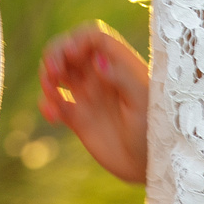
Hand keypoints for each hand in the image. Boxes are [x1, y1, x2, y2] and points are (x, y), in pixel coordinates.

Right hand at [39, 21, 148, 183]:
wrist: (152, 165)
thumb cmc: (157, 130)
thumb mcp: (144, 101)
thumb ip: (122, 77)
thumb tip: (97, 59)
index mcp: (120, 64)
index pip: (93, 37)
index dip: (77, 40)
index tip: (71, 55)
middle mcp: (102, 76)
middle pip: (70, 50)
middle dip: (55, 54)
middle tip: (52, 72)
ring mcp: (89, 96)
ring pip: (59, 74)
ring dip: (47, 77)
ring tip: (51, 93)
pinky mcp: (79, 119)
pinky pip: (55, 104)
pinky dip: (47, 105)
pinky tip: (53, 116)